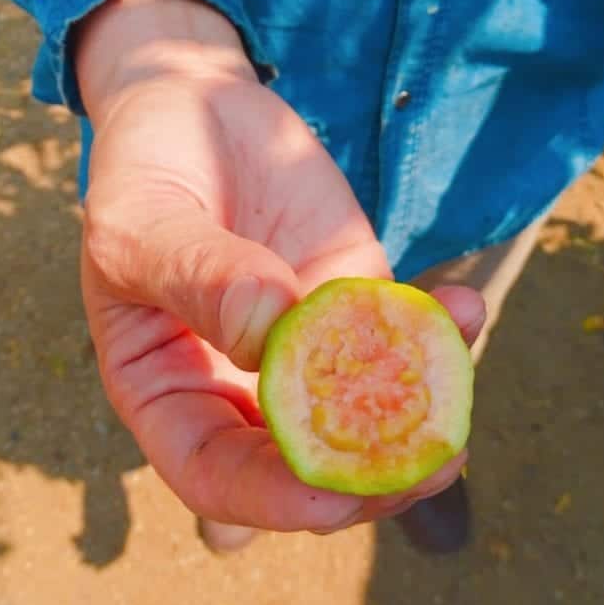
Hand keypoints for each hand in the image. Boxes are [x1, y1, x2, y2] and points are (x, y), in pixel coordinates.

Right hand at [76, 0, 484, 532]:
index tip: (330, 499)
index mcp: (169, 390)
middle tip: (429, 463)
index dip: (270, 500)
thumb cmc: (145, 168)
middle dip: (371, 476)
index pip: (215, 472)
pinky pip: (399, 331)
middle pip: (306, 462)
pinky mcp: (353, 294)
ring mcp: (305, 342)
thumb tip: (270, 334)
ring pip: (366, 407)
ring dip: (420, 414)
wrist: (197, 104)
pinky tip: (463, 307)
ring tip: (457, 400)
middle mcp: (240, 382)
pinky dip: (436, 332)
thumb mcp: (141, 220)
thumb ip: (196, 276)